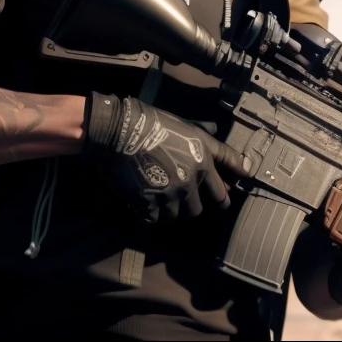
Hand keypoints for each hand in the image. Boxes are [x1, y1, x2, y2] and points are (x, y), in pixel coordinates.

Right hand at [82, 93, 243, 223]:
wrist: (119, 130)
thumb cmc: (152, 122)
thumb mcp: (185, 124)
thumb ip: (205, 134)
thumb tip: (220, 132)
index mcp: (203, 161)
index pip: (222, 190)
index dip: (222, 195)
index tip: (222, 198)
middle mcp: (191, 180)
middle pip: (198, 209)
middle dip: (189, 205)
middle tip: (178, 198)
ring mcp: (170, 194)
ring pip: (175, 216)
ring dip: (167, 211)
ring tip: (157, 201)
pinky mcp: (148, 203)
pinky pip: (153, 220)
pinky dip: (148, 215)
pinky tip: (141, 206)